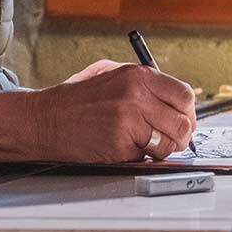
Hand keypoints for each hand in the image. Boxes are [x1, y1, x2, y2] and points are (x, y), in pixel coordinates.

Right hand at [0, 63, 195, 163]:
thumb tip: (178, 102)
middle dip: (180, 135)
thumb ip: (145, 84)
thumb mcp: (111, 75)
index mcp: (138, 75)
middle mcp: (137, 95)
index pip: (185, 96)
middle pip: (183, 123)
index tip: (183, 120)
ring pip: (168, 143)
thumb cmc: (77, 99)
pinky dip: (139, 156)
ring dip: (162, 149)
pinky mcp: (119, 145)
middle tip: (169, 139)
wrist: (44, 119)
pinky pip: (146, 156)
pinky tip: (122, 146)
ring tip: (145, 144)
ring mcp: (129, 121)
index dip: (187, 112)